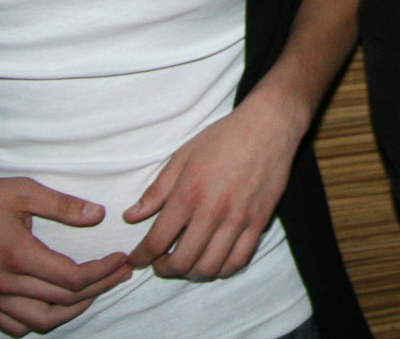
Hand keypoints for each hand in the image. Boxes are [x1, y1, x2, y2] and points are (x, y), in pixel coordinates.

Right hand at [0, 175, 129, 337]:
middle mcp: (4, 284)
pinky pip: (16, 327)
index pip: (73, 278)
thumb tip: (98, 215)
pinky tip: (56, 306)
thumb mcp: (22, 191)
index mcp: (17, 256)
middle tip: (120, 273)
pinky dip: (41, 322)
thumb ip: (62, 205)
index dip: (103, 272)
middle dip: (100, 288)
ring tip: (94, 292)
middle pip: (64, 301)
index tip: (120, 259)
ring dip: (74, 311)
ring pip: (42, 322)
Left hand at [122, 91, 304, 280]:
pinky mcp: (259, 222)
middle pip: (181, 262)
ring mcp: (238, 220)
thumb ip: (156, 190)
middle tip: (160, 263)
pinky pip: (239, 261)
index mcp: (189, 194)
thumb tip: (131, 216)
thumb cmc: (223, 138)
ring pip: (210, 267)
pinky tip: (214, 260)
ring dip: (191, 274)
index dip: (141, 257)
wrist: (268, 126)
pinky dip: (222, 270)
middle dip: (164, 269)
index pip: (157, 241)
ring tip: (186, 264)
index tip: (136, 260)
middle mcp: (213, 212)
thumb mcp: (182, 156)